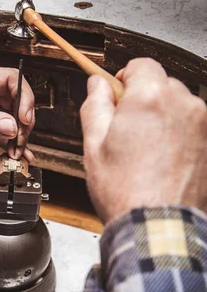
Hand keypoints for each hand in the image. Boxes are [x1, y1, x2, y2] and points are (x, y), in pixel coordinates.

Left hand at [0, 65, 34, 161]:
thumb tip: (11, 125)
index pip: (11, 80)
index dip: (23, 98)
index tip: (24, 119)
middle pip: (16, 101)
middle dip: (22, 123)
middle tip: (21, 140)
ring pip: (11, 119)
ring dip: (17, 137)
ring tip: (16, 152)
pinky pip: (1, 132)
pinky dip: (9, 144)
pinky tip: (14, 154)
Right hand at [80, 58, 206, 223]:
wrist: (159, 226)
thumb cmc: (127, 191)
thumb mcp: (94, 145)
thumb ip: (95, 105)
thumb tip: (97, 85)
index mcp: (151, 97)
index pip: (140, 64)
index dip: (124, 79)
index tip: (116, 96)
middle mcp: (183, 103)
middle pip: (160, 84)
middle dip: (143, 99)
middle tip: (126, 129)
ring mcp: (201, 123)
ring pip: (177, 104)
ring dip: (162, 116)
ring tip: (145, 149)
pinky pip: (190, 125)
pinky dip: (177, 133)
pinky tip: (162, 158)